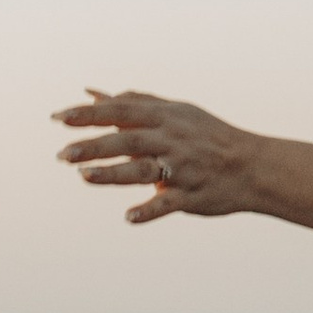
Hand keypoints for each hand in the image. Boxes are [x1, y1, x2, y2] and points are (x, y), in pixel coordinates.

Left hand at [54, 91, 257, 225]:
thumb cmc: (207, 136)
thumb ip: (135, 103)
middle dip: (94, 146)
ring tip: (84, 176)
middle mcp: (174, 141)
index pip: (122, 112)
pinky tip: (129, 217)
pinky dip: (150, 210)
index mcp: (167, 118)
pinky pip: (169, 204)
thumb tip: (93, 94)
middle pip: (128, 141)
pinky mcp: (193, 196)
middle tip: (62, 154)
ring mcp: (184, 169)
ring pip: (143, 170)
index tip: (59, 119)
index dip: (90, 115)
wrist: (253, 167)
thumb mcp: (176, 112)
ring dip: (113, 174)